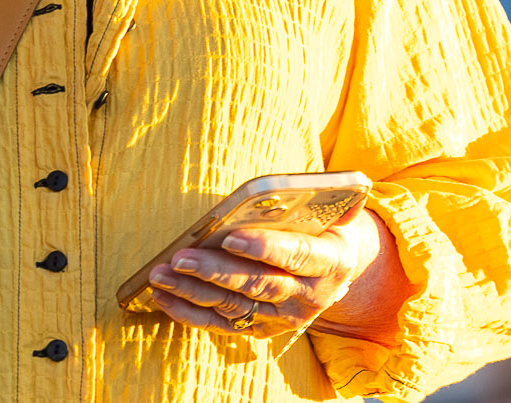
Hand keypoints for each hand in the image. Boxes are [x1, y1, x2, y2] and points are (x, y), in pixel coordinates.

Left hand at [147, 206, 406, 341]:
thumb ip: (338, 201)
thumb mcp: (335, 214)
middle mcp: (309, 297)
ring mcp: (284, 318)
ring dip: (194, 292)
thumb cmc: (320, 229)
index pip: (297, 255)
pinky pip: (222, 324)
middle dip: (216, 272)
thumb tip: (350, 182)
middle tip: (180, 258)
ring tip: (160, 276)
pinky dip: (189, 313)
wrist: (331, 273)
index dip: (265, 248)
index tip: (230, 238)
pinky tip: (162, 297)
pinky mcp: (261, 329)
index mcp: (330, 262)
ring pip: (235, 306)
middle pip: (258, 284)